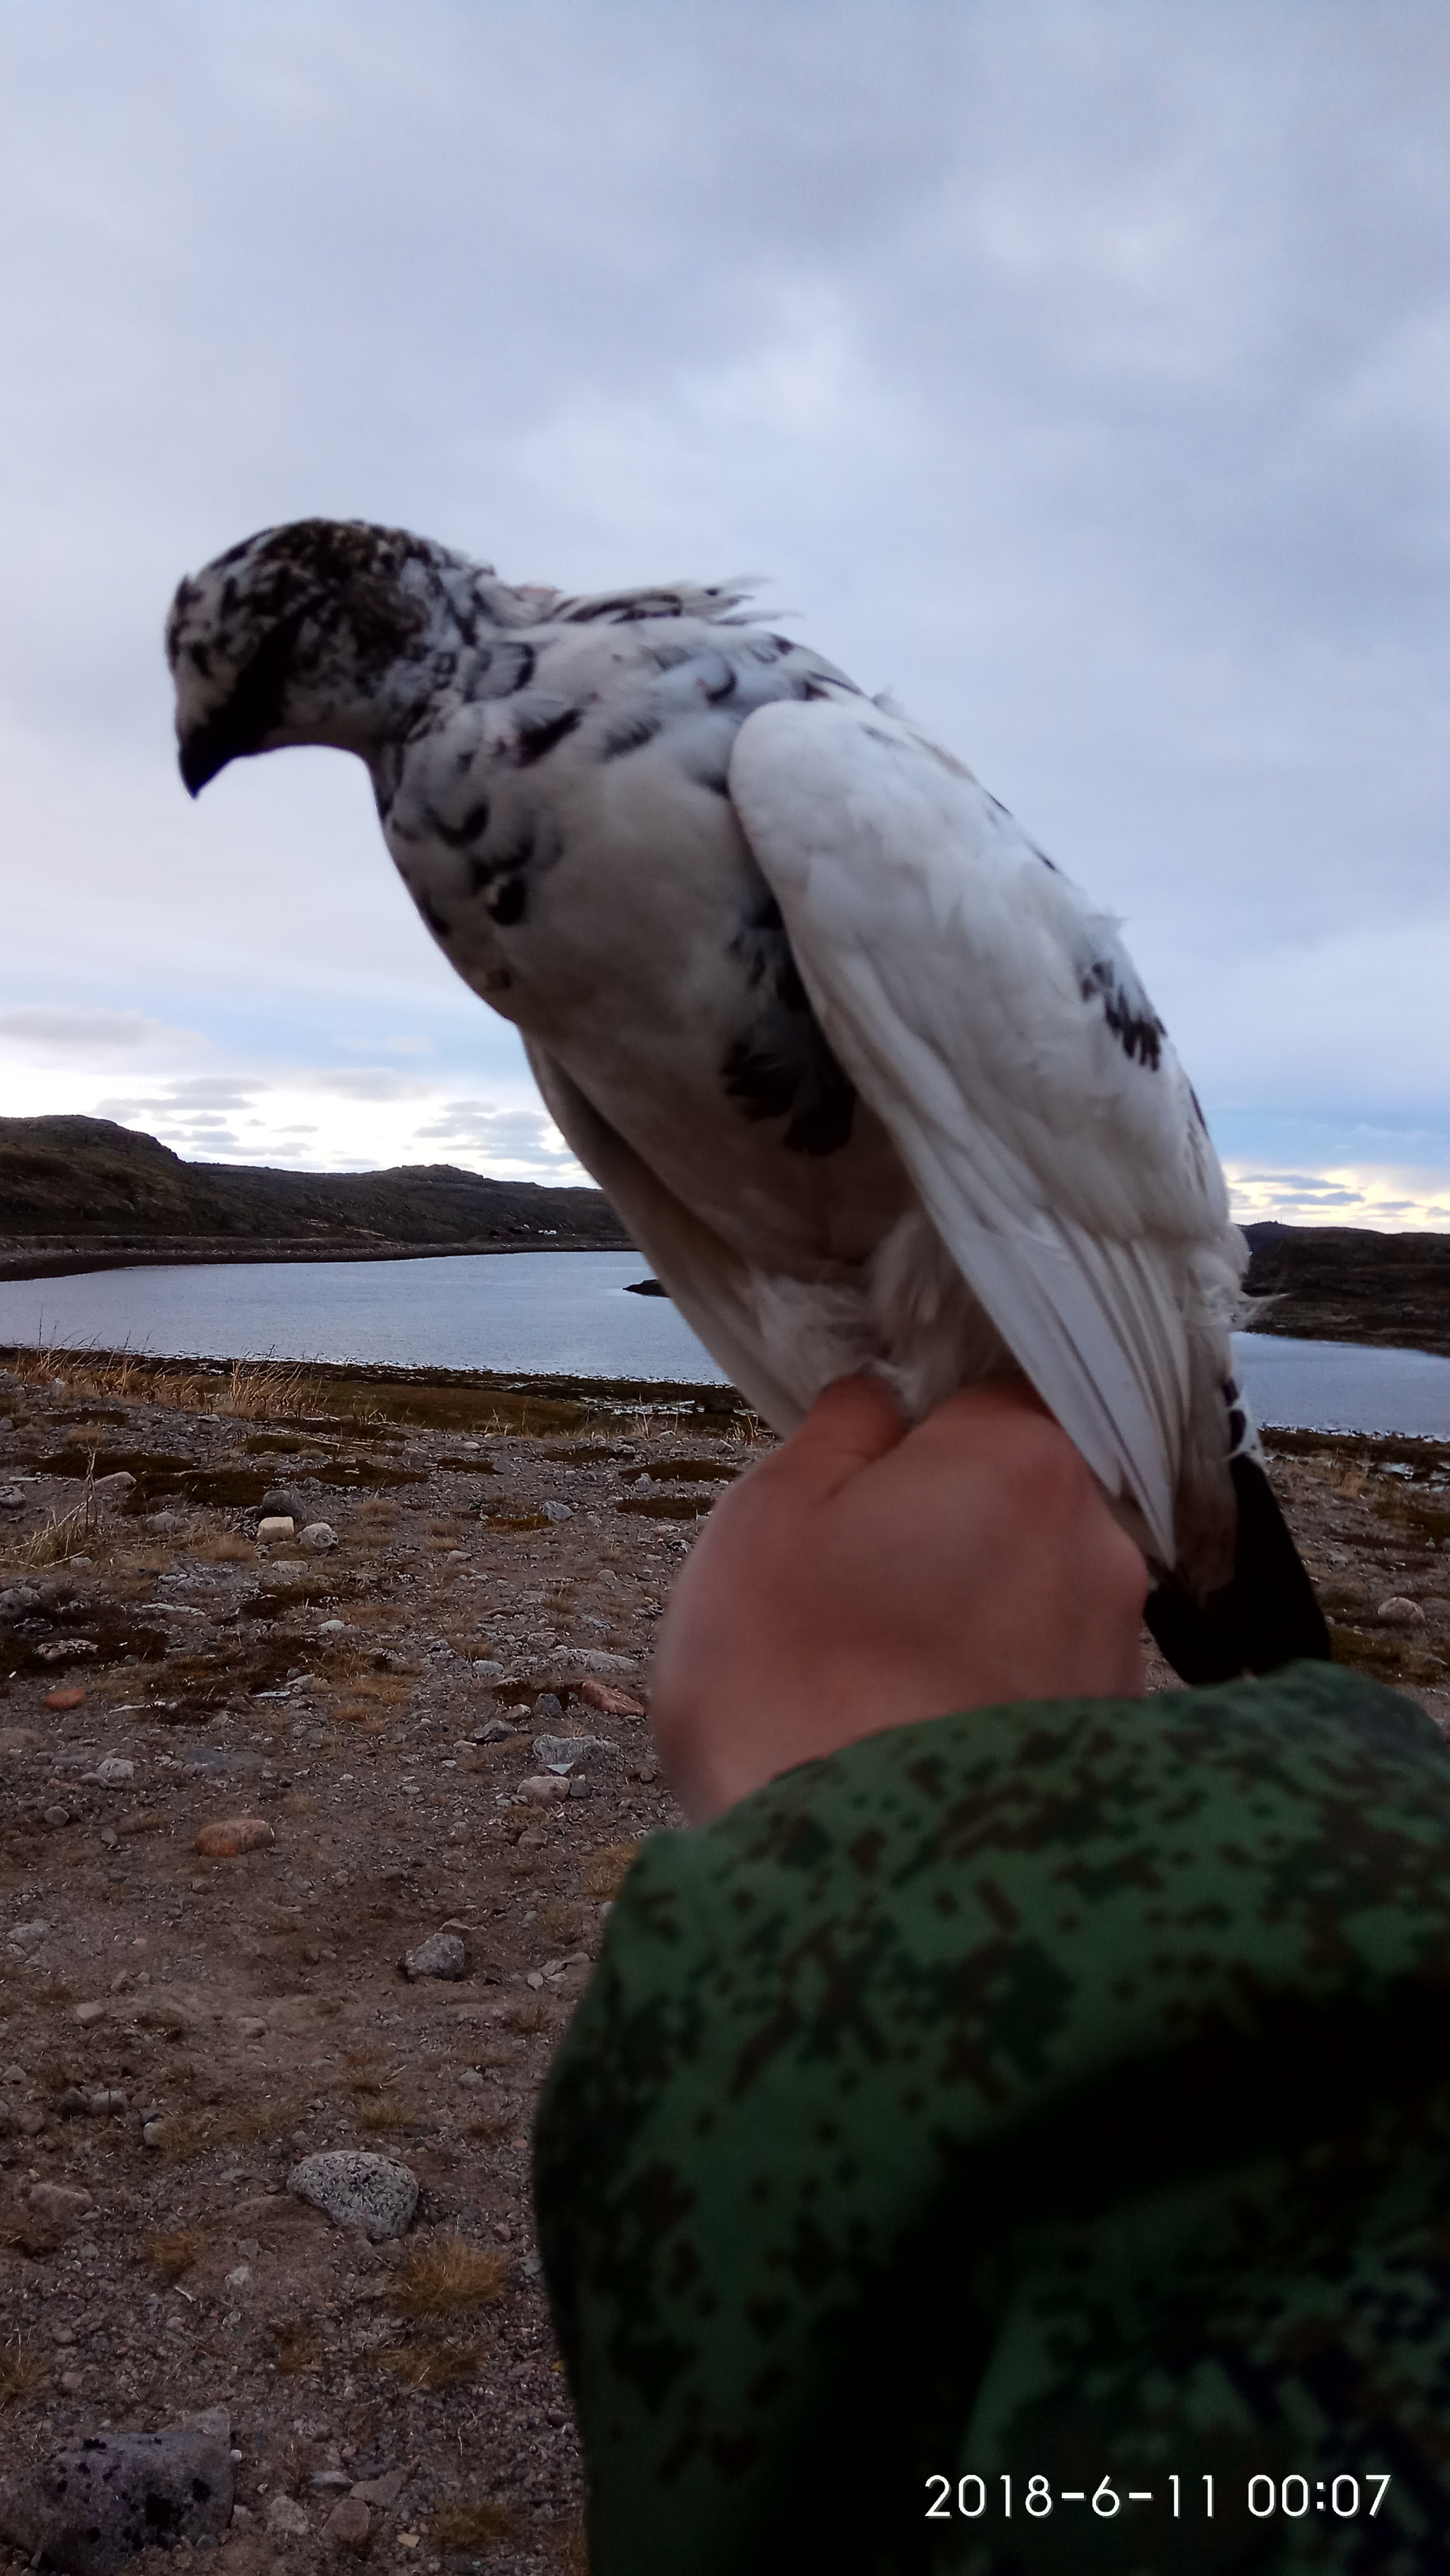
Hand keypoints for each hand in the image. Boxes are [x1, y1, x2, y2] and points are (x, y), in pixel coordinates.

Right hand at [651, 1373, 1147, 1821]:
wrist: (865, 1888)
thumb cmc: (794, 1680)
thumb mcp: (769, 1518)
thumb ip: (838, 1432)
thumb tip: (881, 1400)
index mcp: (1023, 1460)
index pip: (990, 1398)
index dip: (919, 1437)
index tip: (859, 1490)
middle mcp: (1098, 1545)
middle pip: (1022, 1500)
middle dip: (950, 1531)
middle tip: (854, 1593)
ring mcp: (1117, 1652)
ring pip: (1035, 1597)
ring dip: (973, 1619)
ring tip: (880, 1682)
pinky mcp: (1116, 1748)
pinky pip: (1045, 1685)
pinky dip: (992, 1697)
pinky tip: (920, 1740)